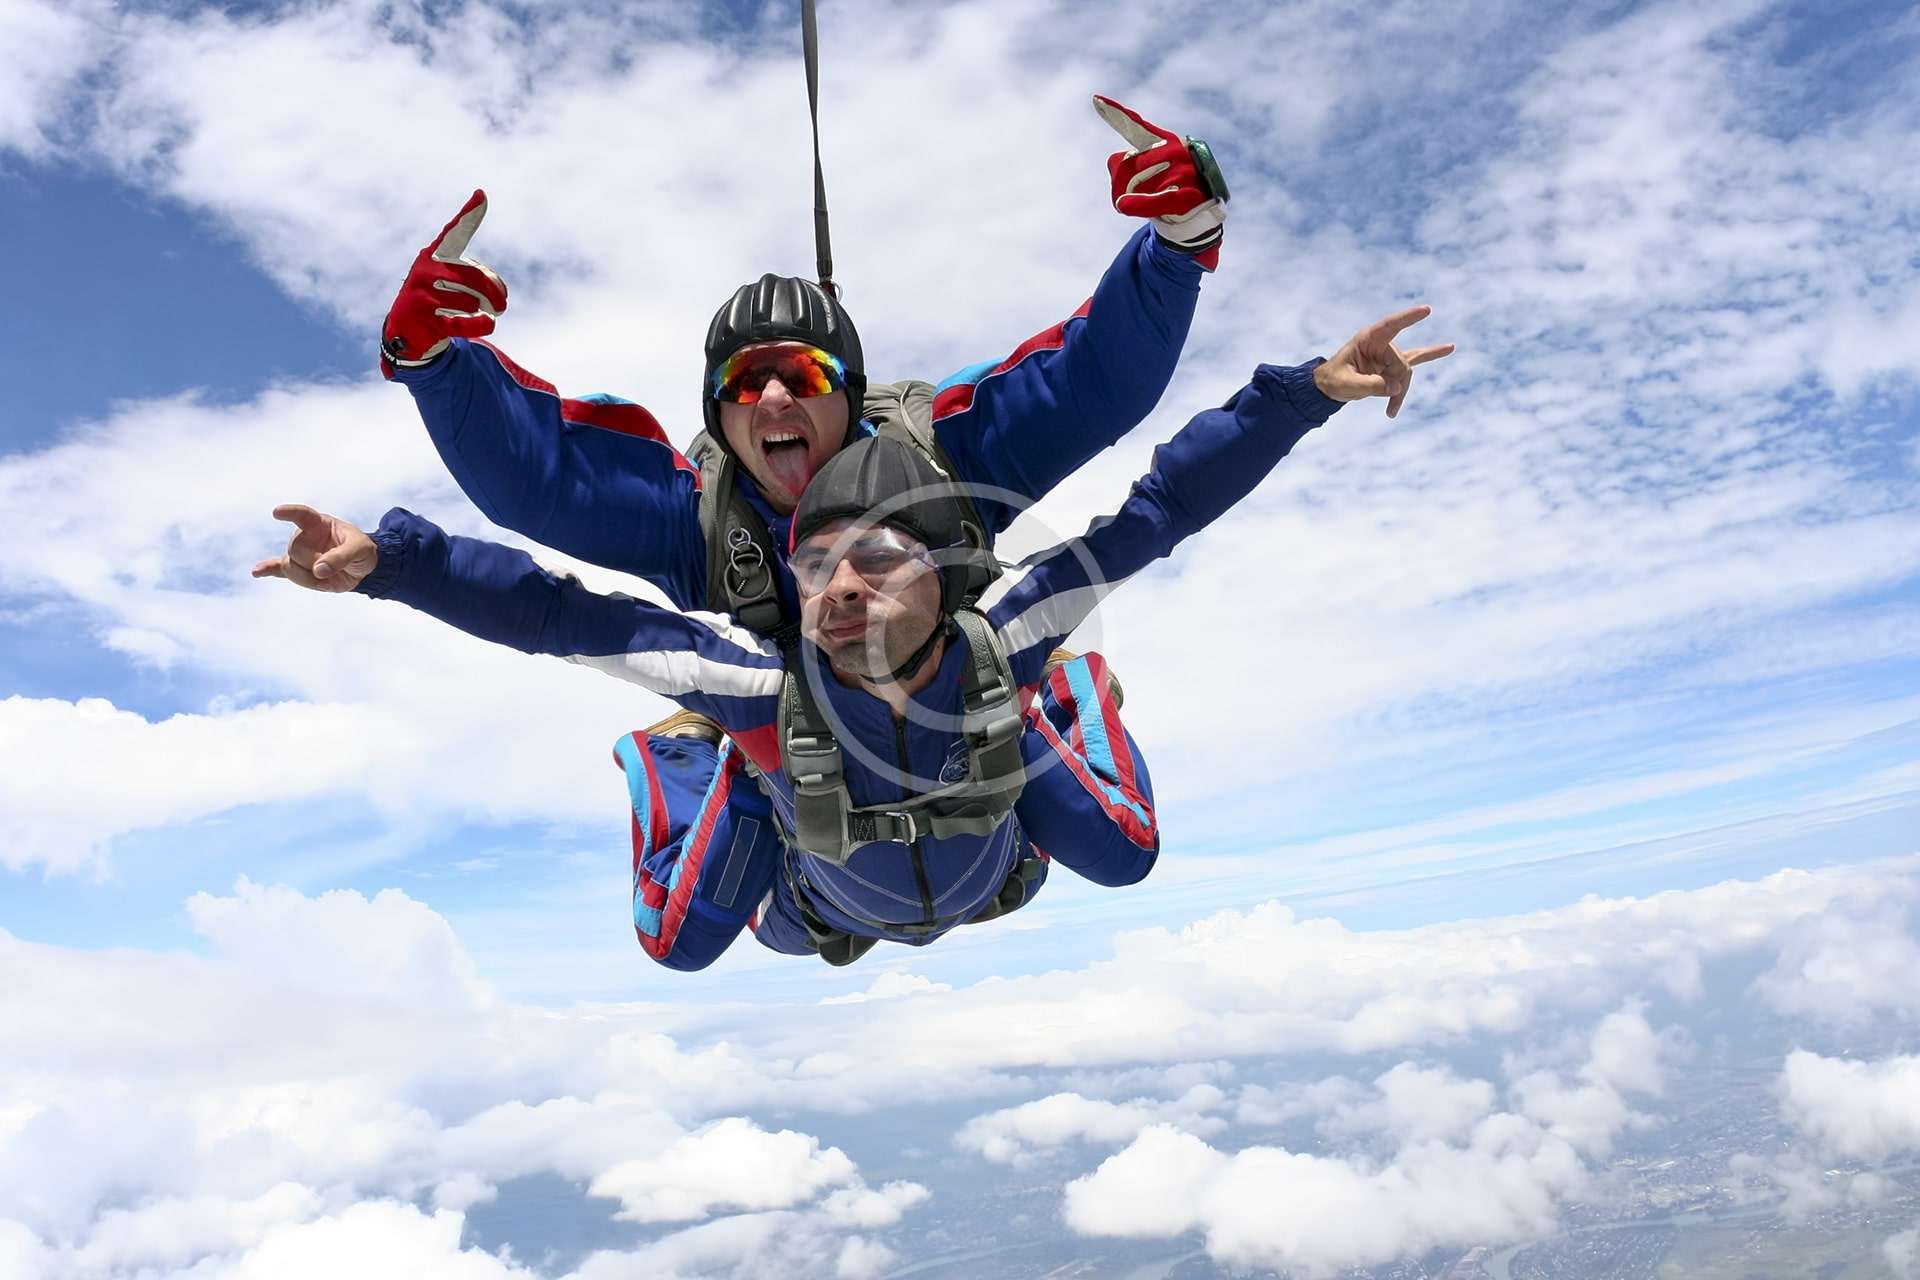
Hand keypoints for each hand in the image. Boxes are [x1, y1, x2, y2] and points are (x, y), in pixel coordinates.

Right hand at [252, 504, 378, 592]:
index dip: (289, 513)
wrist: (362, 568)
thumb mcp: (360, 550)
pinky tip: (256, 572)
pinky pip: (279, 570)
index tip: (277, 512)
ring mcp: (299, 553)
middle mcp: (304, 536)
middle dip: (315, 563)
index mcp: (319, 523)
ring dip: (309, 578)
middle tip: (337, 565)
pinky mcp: (298, 569)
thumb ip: (340, 558)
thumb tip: (318, 571)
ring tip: (328, 576)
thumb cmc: (362, 551)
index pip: (302, 515)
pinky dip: (268, 571)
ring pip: (290, 567)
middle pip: (295, 551)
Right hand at [380, 189, 507, 374]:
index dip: (469, 215)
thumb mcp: (456, 285)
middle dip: (494, 292)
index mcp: (434, 254)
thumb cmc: (438, 302)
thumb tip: (498, 297)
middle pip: (474, 276)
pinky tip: (489, 323)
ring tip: (480, 314)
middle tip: (502, 304)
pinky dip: (480, 324)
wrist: (406, 332)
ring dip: (482, 311)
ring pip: (471, 301)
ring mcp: (422, 292)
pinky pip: (463, 321)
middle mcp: (426, 268)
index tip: (481, 194)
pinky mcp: (424, 318)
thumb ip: (480, 281)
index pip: (455, 232)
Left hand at [1092, 95, 1227, 266]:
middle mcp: (1172, 151)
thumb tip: (1120, 200)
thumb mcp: (1145, 170)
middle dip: (1121, 185)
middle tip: (1137, 195)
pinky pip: (1155, 201)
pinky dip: (1139, 204)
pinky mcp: (1185, 195)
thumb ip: (1121, 167)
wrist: (1200, 210)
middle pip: (1124, 166)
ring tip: (1151, 204)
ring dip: (1133, 201)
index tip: (1095, 98)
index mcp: (1163, 140)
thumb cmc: (1167, 186)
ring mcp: (1181, 171)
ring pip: (1135, 186)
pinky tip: (1122, 206)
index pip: (1135, 126)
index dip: (1115, 113)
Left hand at [1314, 306, 1455, 418]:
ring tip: (1391, 411)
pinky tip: (1449, 348)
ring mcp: (1388, 353)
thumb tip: (1397, 388)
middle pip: (1401, 362)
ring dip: (1401, 392)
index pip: (1390, 325)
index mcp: (1367, 339)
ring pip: (1406, 371)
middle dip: (1397, 383)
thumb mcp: (1347, 385)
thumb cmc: (1334, 380)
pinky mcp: (1392, 365)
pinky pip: (1415, 362)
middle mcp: (1381, 343)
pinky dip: (1430, 358)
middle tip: (1389, 405)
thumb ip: (1371, 385)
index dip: (1407, 318)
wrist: (1330, 387)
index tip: (1426, 310)